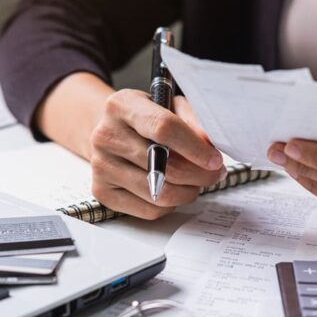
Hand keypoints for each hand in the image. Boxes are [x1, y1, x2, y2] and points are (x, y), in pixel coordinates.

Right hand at [90, 89, 225, 219]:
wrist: (111, 131)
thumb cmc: (146, 118)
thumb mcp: (170, 105)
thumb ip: (192, 121)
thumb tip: (209, 146)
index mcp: (122, 106)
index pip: (163, 128)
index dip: (195, 148)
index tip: (215, 160)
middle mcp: (106, 135)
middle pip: (164, 167)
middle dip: (199, 175)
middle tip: (214, 173)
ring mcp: (101, 166)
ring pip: (159, 194)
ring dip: (188, 192)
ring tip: (196, 182)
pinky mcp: (103, 192)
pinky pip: (149, 210)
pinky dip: (170, 205)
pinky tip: (173, 190)